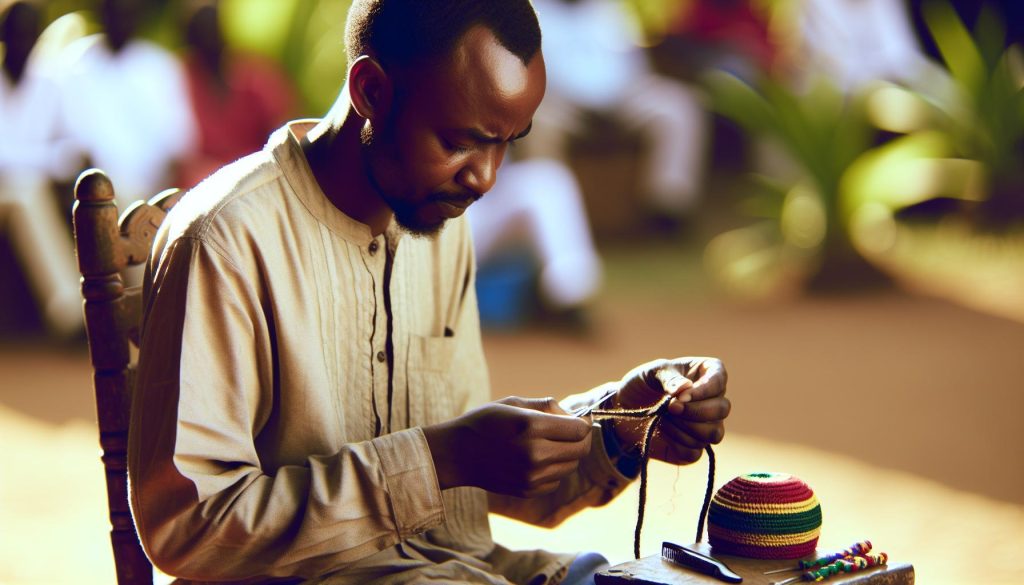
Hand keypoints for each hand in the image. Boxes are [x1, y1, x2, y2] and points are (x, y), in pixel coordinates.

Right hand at [423, 396, 592, 497]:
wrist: (456, 454)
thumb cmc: (484, 422)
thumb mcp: (514, 403)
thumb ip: (547, 406)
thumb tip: (574, 415)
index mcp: (532, 426)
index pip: (579, 429)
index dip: (583, 423)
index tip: (579, 419)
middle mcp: (535, 453)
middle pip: (580, 449)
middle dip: (580, 438)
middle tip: (571, 431)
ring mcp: (532, 476)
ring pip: (571, 466)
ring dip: (567, 454)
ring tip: (549, 444)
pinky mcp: (528, 491)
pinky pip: (556, 480)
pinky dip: (554, 470)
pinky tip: (536, 460)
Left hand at [606, 357, 728, 464]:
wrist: (625, 409)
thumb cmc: (643, 384)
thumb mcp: (651, 372)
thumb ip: (668, 377)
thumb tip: (685, 388)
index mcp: (706, 373)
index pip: (719, 380)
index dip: (704, 391)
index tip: (680, 396)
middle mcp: (713, 400)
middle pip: (722, 409)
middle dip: (695, 411)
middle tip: (669, 408)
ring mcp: (706, 426)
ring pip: (713, 433)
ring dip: (684, 427)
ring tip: (663, 418)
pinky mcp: (694, 448)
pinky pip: (695, 452)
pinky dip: (676, 443)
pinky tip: (662, 431)